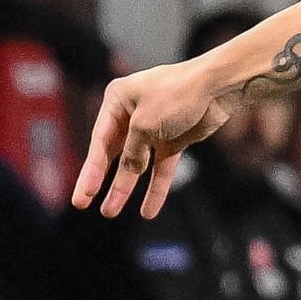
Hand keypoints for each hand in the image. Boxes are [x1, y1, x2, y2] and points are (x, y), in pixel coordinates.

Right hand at [74, 58, 236, 218]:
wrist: (219, 88)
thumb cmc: (178, 95)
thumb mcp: (145, 125)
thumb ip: (133, 152)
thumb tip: (131, 171)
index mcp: (117, 100)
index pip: (99, 141)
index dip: (92, 171)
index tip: (84, 194)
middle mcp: (131, 114)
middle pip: (113, 153)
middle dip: (100, 181)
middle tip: (81, 204)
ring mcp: (153, 128)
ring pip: (136, 164)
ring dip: (124, 188)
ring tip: (110, 211)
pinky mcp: (173, 140)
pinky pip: (162, 168)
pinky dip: (156, 188)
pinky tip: (148, 210)